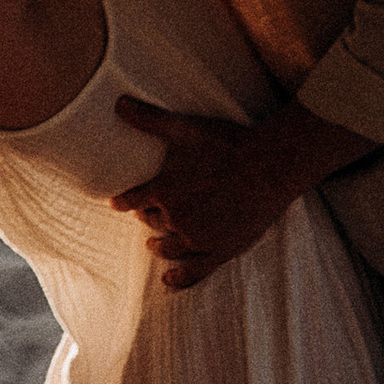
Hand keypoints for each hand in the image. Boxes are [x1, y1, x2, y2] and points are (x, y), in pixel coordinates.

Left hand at [109, 99, 301, 290]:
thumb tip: (118, 103)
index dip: (124, 201)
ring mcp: (199, 238)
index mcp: (164, 190)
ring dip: (158, 246)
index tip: (115, 203)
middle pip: (153, 222)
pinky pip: (195, 271)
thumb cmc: (226, 144)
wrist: (268, 167)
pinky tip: (169, 280)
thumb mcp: (184, 127)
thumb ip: (149, 119)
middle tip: (144, 217)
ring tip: (152, 245)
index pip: (134, 199)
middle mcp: (177, 218)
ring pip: (169, 247)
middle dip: (147, 218)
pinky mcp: (221, 251)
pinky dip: (179, 278)